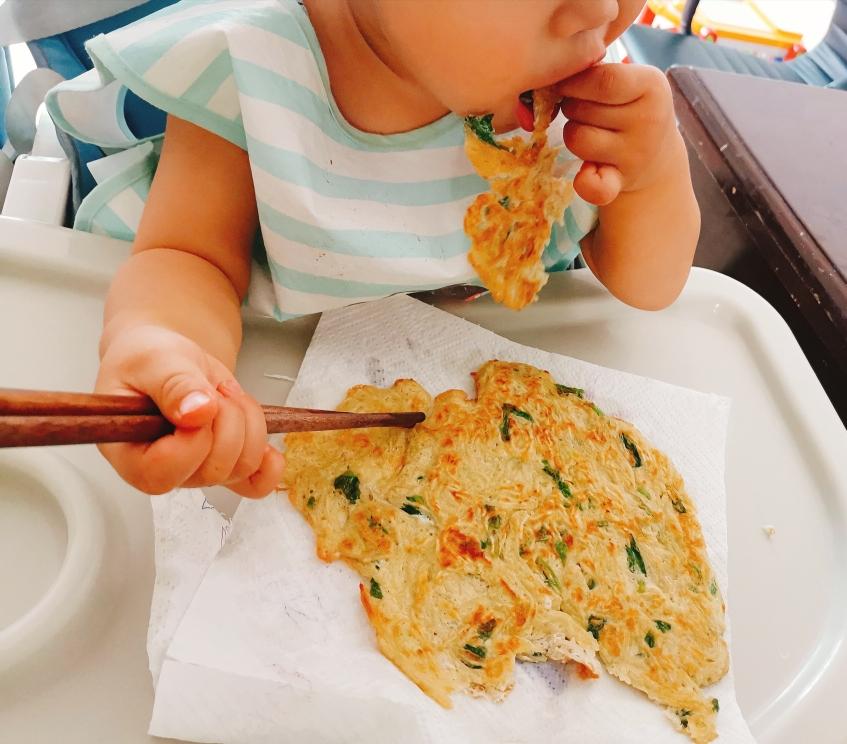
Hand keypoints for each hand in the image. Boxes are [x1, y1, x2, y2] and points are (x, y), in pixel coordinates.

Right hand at [96, 325, 283, 496]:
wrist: (171, 361)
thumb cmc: (148, 361)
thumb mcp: (154, 360)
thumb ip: (174, 384)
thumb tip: (199, 412)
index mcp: (129, 454)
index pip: (163, 472)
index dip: (193, 438)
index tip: (200, 402)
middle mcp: (165, 472)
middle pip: (214, 469)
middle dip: (227, 419)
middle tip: (213, 389)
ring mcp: (198, 472)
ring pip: (243, 465)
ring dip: (247, 422)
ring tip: (225, 395)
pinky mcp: (226, 465)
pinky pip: (257, 483)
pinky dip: (269, 462)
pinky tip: (262, 434)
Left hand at [556, 63, 678, 205]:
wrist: (657, 155)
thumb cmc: (632, 107)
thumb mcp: (630, 80)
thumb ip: (598, 71)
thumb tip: (557, 74)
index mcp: (652, 86)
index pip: (604, 80)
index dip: (575, 82)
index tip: (565, 84)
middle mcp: (649, 121)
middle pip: (583, 110)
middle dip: (571, 106)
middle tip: (584, 110)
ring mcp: (636, 155)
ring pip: (577, 139)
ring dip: (572, 133)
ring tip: (588, 131)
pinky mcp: (621, 182)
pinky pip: (595, 187)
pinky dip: (585, 183)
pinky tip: (586, 172)